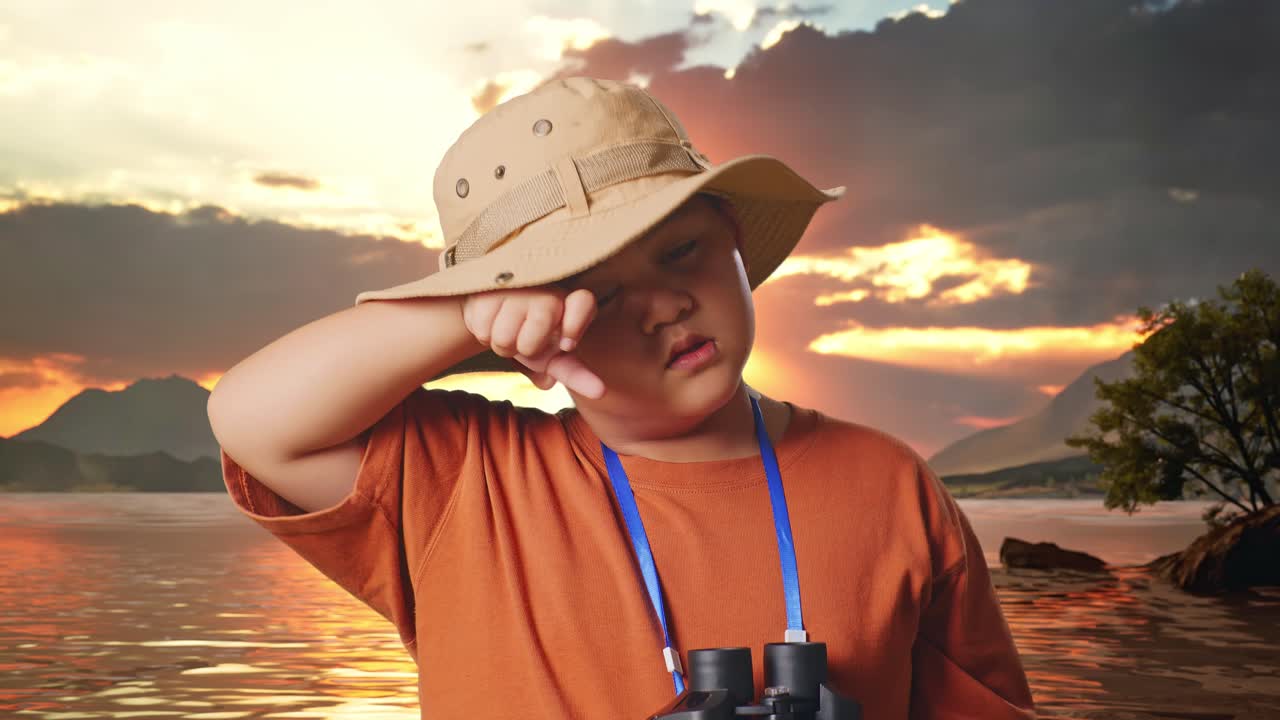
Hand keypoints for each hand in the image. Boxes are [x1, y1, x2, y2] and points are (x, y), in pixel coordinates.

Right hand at [461, 286, 604, 398]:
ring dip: (502, 344)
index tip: (567, 346)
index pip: (582, 303)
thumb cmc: (533, 335)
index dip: (575, 324)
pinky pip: (482, 328)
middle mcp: (549, 289)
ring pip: (503, 339)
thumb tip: (600, 392)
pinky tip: (492, 318)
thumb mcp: (555, 356)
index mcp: (573, 303)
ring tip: (507, 327)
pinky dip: (484, 334)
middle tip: (525, 339)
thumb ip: (575, 372)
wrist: (495, 310)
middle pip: (532, 342)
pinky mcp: (489, 285)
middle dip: (524, 351)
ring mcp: (519, 284)